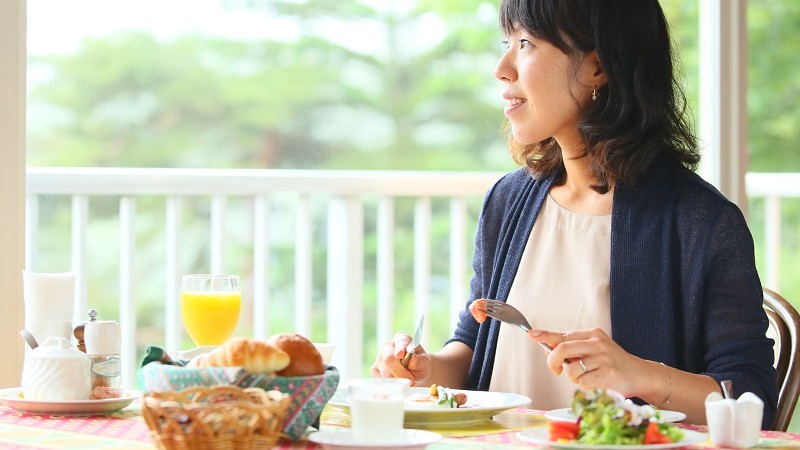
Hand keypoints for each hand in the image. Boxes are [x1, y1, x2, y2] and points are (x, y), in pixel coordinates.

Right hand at [370, 331, 431, 385]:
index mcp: (401, 338)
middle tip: (411, 381)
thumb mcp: (425, 362)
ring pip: (384, 372)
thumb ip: (420, 361)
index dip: (400, 348)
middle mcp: (388, 346)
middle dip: (400, 372)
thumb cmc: (420, 365)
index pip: (400, 343)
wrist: (415, 373)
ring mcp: (379, 358)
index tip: (400, 355)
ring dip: (397, 380)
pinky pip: (379, 379)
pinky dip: (390, 384)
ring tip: (406, 381)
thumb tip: (412, 359)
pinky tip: (398, 383)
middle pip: (388, 358)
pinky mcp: (374, 370)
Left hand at [527, 328, 651, 397]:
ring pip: (572, 370)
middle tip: (556, 370)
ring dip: (574, 378)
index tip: (532, 334)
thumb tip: (548, 347)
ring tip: (587, 377)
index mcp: (593, 334)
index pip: (563, 335)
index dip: (545, 335)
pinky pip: (583, 383)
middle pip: (562, 349)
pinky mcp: (608, 374)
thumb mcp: (594, 349)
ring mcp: (604, 358)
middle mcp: (598, 343)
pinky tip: (597, 383)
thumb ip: (574, 348)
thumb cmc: (612, 363)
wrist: (640, 374)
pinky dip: (585, 386)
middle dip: (553, 362)